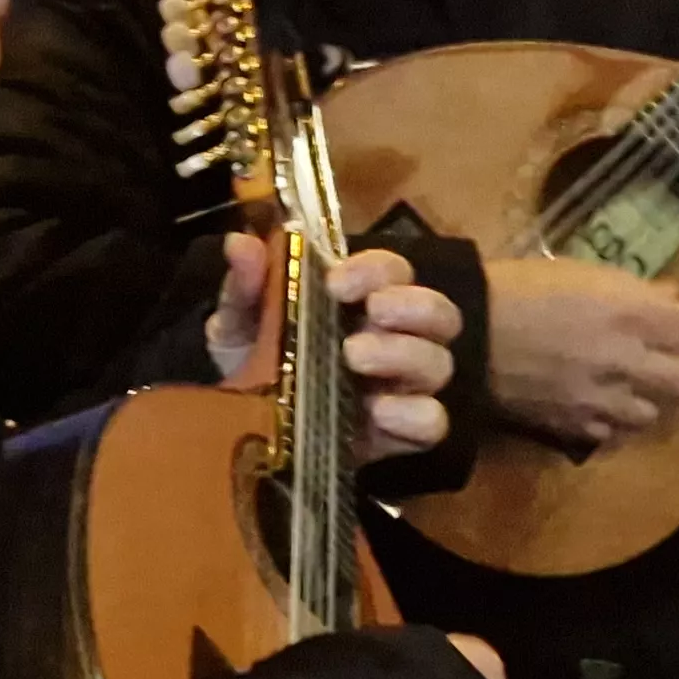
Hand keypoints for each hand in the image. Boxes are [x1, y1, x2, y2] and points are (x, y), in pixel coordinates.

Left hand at [205, 238, 460, 458]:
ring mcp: (403, 388)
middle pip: (439, 313)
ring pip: (439, 363)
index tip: (336, 284)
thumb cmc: (253, 361)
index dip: (375, 270)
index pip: (393, 272)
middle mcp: (394, 338)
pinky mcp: (400, 434)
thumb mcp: (240, 323)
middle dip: (413, 306)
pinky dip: (414, 414)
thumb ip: (245, 287)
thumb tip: (240, 244)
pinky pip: (432, 423)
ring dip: (405, 354)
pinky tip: (379, 412)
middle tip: (373, 311)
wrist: (242, 428)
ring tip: (354, 358)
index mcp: (362, 302)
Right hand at [485, 255, 678, 449]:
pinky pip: (613, 433)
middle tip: (652, 361)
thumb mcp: (578, 273)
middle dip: (671, 368)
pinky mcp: (577, 428)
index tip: (656, 323)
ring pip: (652, 413)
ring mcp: (603, 399)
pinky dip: (609, 420)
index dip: (672, 326)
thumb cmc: (517, 291)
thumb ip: (629, 289)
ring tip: (624, 386)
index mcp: (628, 312)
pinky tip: (595, 404)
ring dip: (643, 399)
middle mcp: (626, 359)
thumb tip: (668, 295)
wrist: (466, 338)